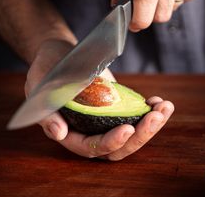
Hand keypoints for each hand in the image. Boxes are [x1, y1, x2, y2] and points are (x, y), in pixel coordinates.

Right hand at [25, 39, 173, 159]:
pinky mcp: (115, 108)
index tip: (128, 128)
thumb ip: (47, 111)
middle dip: (139, 136)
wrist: (59, 55)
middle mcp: (88, 131)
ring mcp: (104, 121)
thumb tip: (58, 134)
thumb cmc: (46, 69)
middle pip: (117, 148)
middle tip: (156, 116)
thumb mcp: (39, 87)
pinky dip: (148, 112)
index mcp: (69, 132)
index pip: (91, 147)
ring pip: (130, 135)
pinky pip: (134, 118)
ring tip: (164, 107)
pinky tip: (158, 101)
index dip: (110, 142)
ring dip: (150, 125)